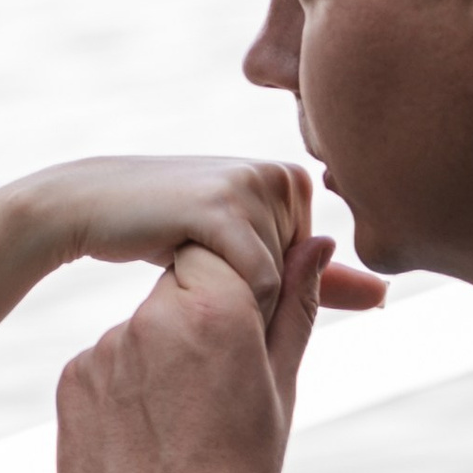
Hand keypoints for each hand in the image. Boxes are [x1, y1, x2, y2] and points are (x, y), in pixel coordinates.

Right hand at [38, 156, 386, 313]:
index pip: (310, 273)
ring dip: (229, 291)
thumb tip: (385, 297)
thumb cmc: (165, 229)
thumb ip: (317, 279)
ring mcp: (255, 188)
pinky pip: (259, 283)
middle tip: (195, 252)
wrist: (88, 205)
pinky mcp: (225, 207)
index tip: (217, 254)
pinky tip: (176, 253)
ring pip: (279, 287)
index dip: (263, 286)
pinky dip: (223, 292)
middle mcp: (283, 176)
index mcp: (294, 180)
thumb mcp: (246, 249)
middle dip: (247, 289)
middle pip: (297, 280)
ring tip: (184, 249)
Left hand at [58, 231, 328, 472]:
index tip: (246, 329)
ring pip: (140, 330)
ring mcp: (102, 352)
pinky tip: (147, 440)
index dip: (236, 287)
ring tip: (183, 425)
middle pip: (178, 287)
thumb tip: (316, 241)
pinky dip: (124, 391)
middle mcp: (149, 318)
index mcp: (215, 310)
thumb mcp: (281, 390)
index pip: (221, 252)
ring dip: (161, 357)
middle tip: (217, 385)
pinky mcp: (70, 384)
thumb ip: (294, 307)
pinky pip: (104, 367)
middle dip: (200, 320)